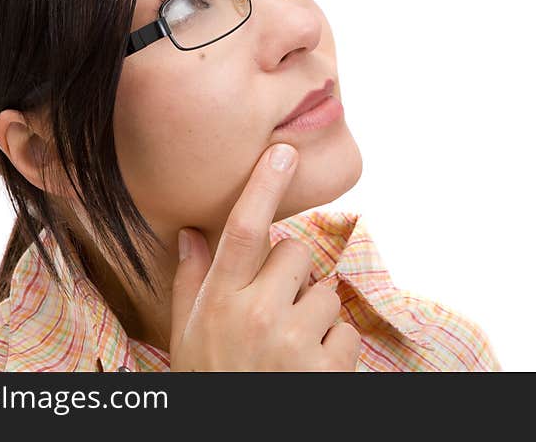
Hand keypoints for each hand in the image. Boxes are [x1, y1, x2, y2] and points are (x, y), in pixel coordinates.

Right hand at [169, 143, 360, 370]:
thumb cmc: (211, 382)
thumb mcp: (187, 336)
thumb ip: (191, 281)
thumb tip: (191, 232)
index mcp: (219, 302)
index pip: (243, 231)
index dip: (263, 186)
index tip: (284, 153)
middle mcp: (256, 315)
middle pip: (295, 254)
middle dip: (292, 273)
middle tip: (274, 308)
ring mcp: (294, 343)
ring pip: (326, 292)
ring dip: (314, 313)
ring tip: (289, 347)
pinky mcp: (327, 370)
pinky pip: (347, 331)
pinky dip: (336, 346)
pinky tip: (310, 367)